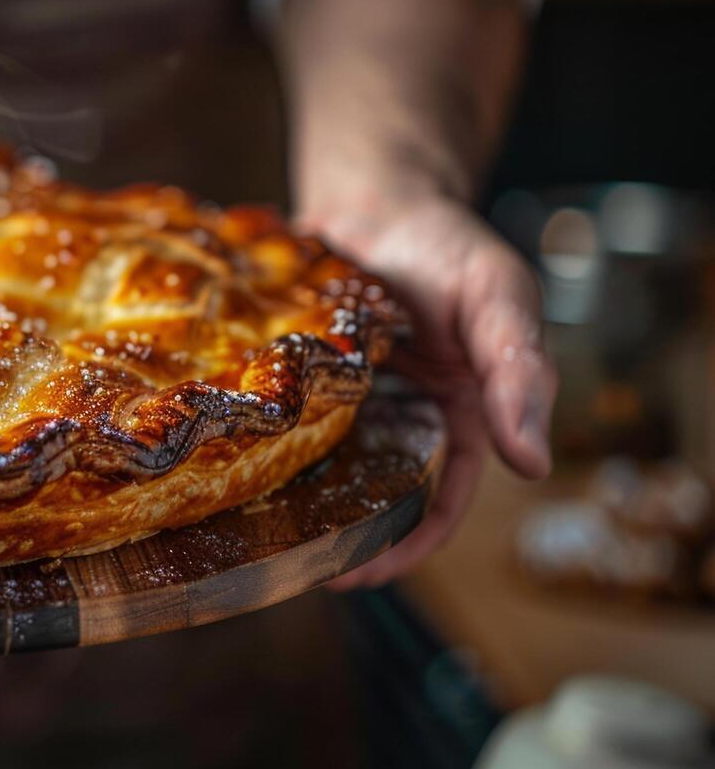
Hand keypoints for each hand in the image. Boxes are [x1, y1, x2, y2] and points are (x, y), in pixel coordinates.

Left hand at [301, 193, 556, 588]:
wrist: (376, 196)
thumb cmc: (445, 243)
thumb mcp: (497, 298)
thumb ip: (518, 371)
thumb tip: (534, 462)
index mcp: (460, 414)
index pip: (440, 500)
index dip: (410, 542)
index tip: (367, 572)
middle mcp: (400, 414)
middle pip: (374, 496)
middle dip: (345, 539)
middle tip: (304, 569)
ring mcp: (345, 397)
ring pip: (323, 470)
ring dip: (299, 504)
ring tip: (264, 534)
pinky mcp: (298, 376)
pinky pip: (281, 426)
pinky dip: (265, 451)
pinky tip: (235, 469)